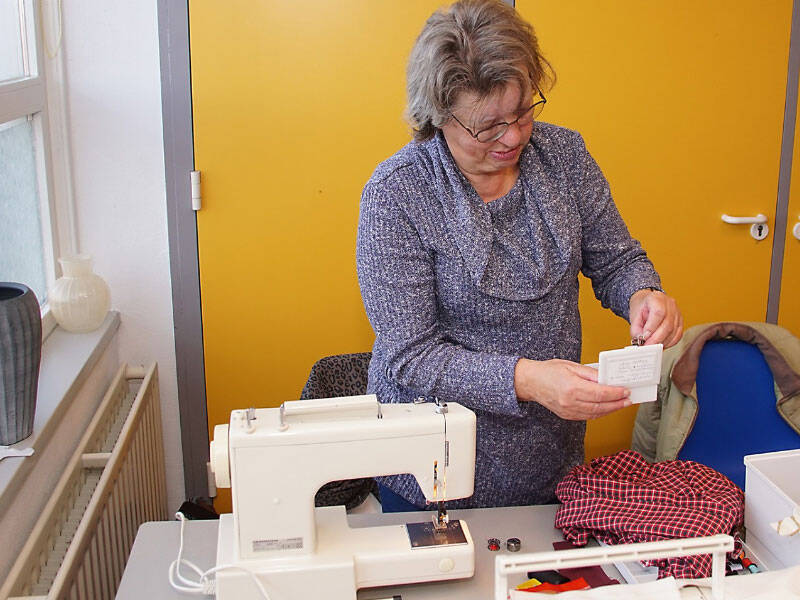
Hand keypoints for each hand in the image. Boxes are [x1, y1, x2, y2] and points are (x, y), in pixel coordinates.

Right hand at [514, 358, 630, 420]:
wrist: (531, 382)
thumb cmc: (548, 371)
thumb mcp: (571, 366)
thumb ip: (591, 373)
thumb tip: (607, 378)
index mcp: (572, 387)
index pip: (600, 393)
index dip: (615, 393)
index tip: (625, 390)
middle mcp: (570, 401)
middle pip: (600, 406)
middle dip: (617, 403)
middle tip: (628, 399)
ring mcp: (568, 411)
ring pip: (595, 414)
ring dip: (610, 410)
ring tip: (620, 404)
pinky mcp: (566, 415)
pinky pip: (587, 417)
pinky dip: (599, 413)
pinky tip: (606, 408)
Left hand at [629, 289, 682, 347]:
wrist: (648, 302)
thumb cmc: (642, 307)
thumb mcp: (634, 316)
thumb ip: (636, 329)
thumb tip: (640, 341)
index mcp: (657, 298)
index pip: (658, 313)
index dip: (652, 327)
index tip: (644, 338)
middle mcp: (670, 304)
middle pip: (668, 324)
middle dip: (656, 339)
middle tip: (647, 347)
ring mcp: (678, 313)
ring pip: (674, 332)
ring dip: (662, 342)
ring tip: (652, 347)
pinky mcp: (681, 322)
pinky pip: (678, 335)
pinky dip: (669, 343)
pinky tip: (660, 345)